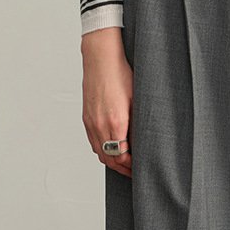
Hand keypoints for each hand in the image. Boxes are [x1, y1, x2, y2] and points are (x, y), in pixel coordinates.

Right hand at [82, 27, 132, 176]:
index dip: (132, 166)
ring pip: (99, 152)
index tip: (141, 168)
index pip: (122, 156)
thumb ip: (138, 123)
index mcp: (115, 122)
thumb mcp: (137, 99)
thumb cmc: (121, 74)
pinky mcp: (86, 117)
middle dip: (123, 168)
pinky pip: (93, 141)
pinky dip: (102, 149)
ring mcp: (91, 122)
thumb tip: (143, 141)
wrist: (101, 58)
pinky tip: (112, 147)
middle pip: (109, 158)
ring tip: (125, 162)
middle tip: (135, 171)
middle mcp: (100, 125)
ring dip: (111, 160)